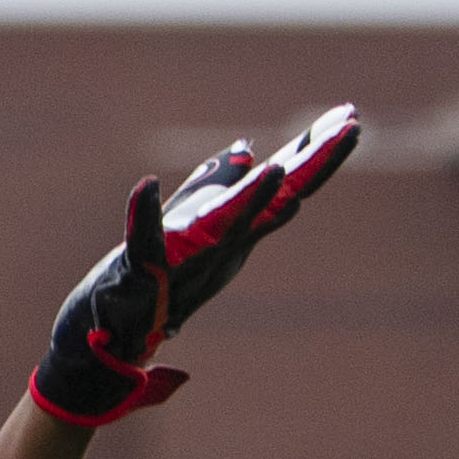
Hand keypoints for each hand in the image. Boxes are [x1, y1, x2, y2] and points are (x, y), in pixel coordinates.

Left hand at [31, 104, 359, 426]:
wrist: (107, 340)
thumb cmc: (152, 282)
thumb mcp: (190, 226)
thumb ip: (216, 185)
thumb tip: (244, 149)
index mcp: (235, 234)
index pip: (286, 188)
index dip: (317, 154)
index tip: (351, 118)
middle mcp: (222, 249)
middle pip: (278, 203)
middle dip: (313, 166)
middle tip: (349, 129)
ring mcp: (186, 265)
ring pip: (227, 229)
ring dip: (252, 200)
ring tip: (275, 169)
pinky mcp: (141, 273)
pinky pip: (143, 241)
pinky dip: (144, 213)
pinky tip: (146, 185)